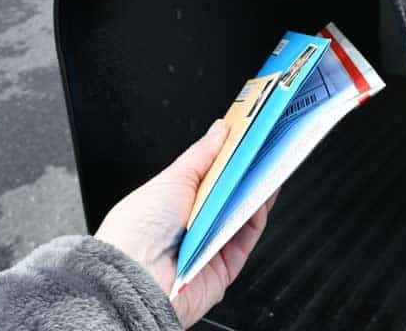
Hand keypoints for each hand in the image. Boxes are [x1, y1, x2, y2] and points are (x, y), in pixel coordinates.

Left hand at [94, 120, 277, 327]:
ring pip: (243, 213)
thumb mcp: (171, 179)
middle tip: (265, 146)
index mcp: (175, 201)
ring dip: (257, 189)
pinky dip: (257, 214)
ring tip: (269, 163)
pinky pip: (247, 236)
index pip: (211, 173)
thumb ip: (201, 154)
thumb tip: (221, 129)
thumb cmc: (138, 229)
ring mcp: (209, 244)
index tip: (248, 134)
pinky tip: (262, 193)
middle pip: (230, 193)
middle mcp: (193, 224)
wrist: (136, 276)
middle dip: (248, 170)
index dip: (230, 154)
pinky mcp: (225, 266)